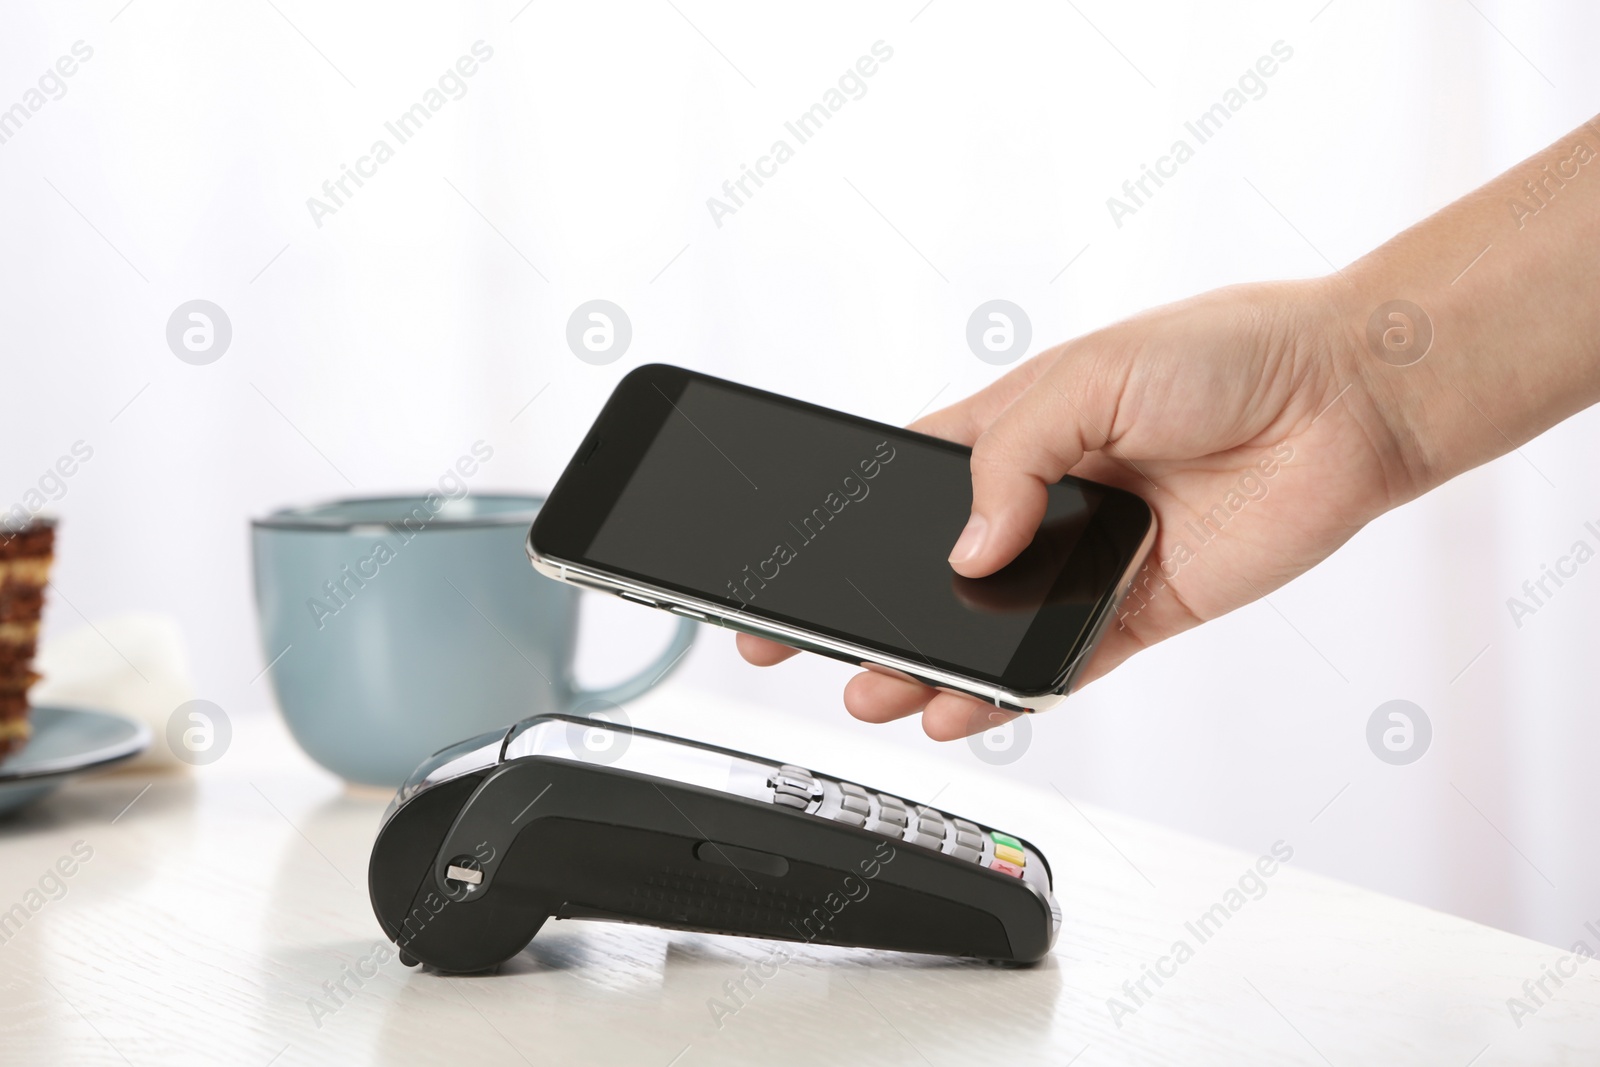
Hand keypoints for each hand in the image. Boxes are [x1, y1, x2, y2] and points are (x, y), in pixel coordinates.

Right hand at [738, 278, 1417, 738]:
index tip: (785, 563)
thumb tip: (966, 551)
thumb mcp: (1089, 373)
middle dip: (867, 614)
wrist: (1346, 399)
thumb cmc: (1222, 353)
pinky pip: (1061, 663)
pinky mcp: (1137, 610)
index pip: (902, 485)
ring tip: (876, 693)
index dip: (841, 526)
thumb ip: (1012, 457)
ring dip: (930, 665)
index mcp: (1010, 428)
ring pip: (988, 630)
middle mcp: (1039, 499)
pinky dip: (1012, 694)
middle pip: (932, 571)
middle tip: (805, 647)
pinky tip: (964, 711)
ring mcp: (1084, 559)